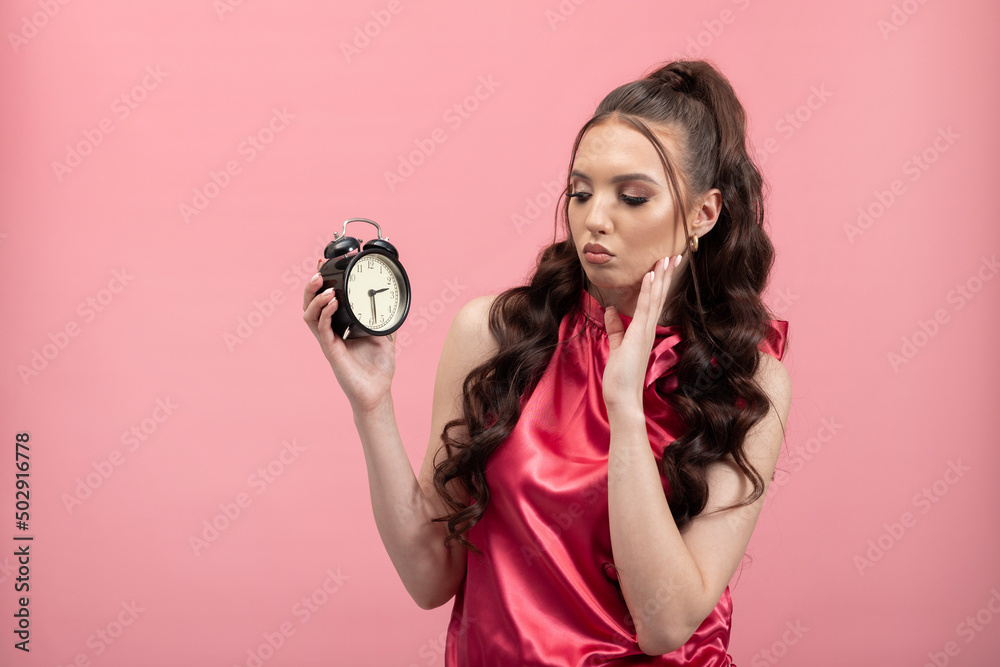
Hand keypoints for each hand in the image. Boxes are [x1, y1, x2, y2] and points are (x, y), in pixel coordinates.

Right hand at [302, 262, 394, 414]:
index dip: (321, 287)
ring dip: (315, 298)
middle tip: (318, 272)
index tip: (323, 268)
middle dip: (311, 288)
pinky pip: (323, 329)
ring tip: (325, 286)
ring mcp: (328, 342)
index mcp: (340, 329)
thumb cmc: (378, 370)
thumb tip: (388, 304)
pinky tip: (333, 303)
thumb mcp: (383, 337)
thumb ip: (381, 321)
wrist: (377, 393)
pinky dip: (326, 313)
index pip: (324, 304)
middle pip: (310, 306)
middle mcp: (330, 334)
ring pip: (310, 316)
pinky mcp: (331, 351)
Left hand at [602, 255, 680, 413]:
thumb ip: (616, 328)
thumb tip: (612, 310)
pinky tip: (651, 277)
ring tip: (666, 259)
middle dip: (666, 276)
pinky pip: (645, 310)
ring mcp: (645, 332)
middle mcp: (648, 330)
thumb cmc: (620, 377)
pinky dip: (648, 292)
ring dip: (660, 278)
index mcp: (643, 331)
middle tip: (674, 255)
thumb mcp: (617, 346)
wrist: (623, 398)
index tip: (664, 266)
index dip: (659, 283)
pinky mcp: (639, 336)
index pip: (653, 302)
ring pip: (655, 299)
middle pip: (659, 297)